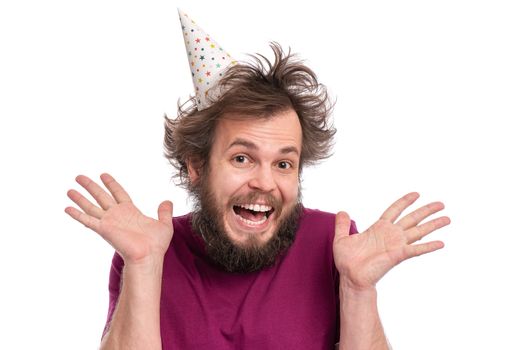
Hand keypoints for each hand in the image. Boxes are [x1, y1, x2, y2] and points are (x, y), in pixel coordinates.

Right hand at [65, 173, 173, 265]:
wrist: (148, 256)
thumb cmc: (156, 244)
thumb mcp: (164, 224)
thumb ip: (165, 212)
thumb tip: (168, 201)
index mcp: (130, 212)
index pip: (118, 193)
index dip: (111, 184)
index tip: (103, 174)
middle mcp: (117, 215)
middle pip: (101, 196)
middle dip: (90, 186)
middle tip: (79, 177)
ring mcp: (109, 222)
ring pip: (91, 206)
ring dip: (80, 198)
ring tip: (69, 190)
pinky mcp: (103, 229)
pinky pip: (87, 220)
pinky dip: (77, 214)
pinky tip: (67, 208)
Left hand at [333, 192, 449, 289]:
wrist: (350, 277)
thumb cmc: (347, 261)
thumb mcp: (341, 238)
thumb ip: (342, 224)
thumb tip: (342, 211)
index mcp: (378, 229)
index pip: (394, 211)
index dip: (404, 202)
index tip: (416, 194)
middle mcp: (390, 235)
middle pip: (412, 218)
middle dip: (426, 210)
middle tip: (441, 203)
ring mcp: (396, 245)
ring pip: (418, 231)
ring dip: (433, 225)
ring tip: (447, 218)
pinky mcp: (397, 255)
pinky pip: (416, 249)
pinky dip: (428, 246)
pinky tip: (441, 243)